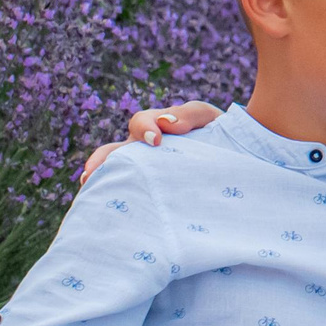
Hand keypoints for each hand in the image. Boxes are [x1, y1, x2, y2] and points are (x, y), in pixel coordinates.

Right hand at [77, 100, 223, 183]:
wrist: (234, 156)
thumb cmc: (218, 131)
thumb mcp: (208, 117)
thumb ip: (190, 114)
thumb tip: (167, 124)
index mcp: (156, 127)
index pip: (140, 123)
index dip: (145, 128)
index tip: (158, 140)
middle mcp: (143, 149)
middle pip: (114, 151)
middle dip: (101, 161)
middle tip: (92, 173)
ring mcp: (145, 169)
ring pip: (116, 172)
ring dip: (101, 180)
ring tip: (90, 191)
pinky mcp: (152, 189)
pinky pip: (130, 191)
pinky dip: (116, 197)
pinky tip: (110, 212)